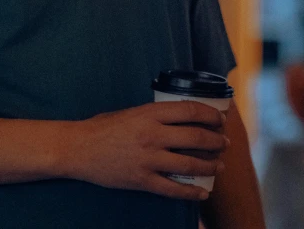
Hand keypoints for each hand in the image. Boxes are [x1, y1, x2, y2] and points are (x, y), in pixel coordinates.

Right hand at [65, 101, 228, 200]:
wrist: (79, 148)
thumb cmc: (103, 127)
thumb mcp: (131, 112)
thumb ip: (154, 115)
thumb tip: (181, 118)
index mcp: (149, 113)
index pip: (190, 111)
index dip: (210, 115)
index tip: (220, 119)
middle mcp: (152, 135)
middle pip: (196, 137)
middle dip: (216, 141)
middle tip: (224, 143)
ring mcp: (148, 159)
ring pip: (190, 164)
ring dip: (210, 165)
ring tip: (219, 166)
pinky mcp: (143, 180)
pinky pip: (174, 188)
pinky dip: (192, 192)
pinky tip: (203, 192)